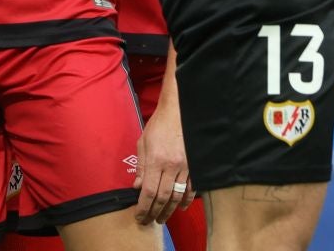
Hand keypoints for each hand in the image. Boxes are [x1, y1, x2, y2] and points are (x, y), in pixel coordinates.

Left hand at [132, 103, 193, 224]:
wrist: (180, 111)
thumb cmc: (159, 125)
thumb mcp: (143, 142)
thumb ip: (141, 166)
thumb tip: (137, 187)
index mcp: (156, 160)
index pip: (149, 191)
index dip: (144, 207)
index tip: (139, 216)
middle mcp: (171, 165)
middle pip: (163, 197)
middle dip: (154, 212)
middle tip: (149, 222)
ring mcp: (185, 166)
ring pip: (177, 195)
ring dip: (169, 210)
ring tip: (162, 219)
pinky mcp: (195, 165)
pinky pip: (191, 187)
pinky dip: (185, 200)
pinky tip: (180, 207)